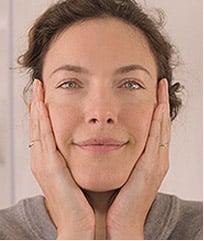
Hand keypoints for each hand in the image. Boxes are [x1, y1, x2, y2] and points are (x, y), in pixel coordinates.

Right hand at [29, 79, 94, 238]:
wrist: (79, 225)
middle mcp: (42, 160)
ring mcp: (42, 163)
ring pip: (37, 128)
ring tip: (38, 90)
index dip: (42, 113)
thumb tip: (86, 146)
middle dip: (36, 105)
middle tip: (38, 87)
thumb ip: (76, 160)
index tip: (45, 96)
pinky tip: (41, 105)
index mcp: (50, 162)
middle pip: (37, 126)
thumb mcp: (77, 175)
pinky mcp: (48, 166)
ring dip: (37, 107)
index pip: (44, 131)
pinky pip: (43, 137)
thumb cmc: (81, 201)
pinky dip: (41, 120)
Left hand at [106, 79, 170, 238]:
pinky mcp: (152, 168)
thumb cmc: (115, 198)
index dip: (153, 109)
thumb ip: (115, 155)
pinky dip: (159, 122)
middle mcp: (155, 158)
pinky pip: (157, 139)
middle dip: (161, 102)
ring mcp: (156, 162)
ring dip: (161, 106)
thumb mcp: (116, 171)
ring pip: (161, 128)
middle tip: (160, 83)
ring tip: (160, 88)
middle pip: (160, 124)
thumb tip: (102, 141)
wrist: (118, 223)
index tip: (150, 91)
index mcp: (145, 159)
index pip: (151, 128)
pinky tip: (157, 106)